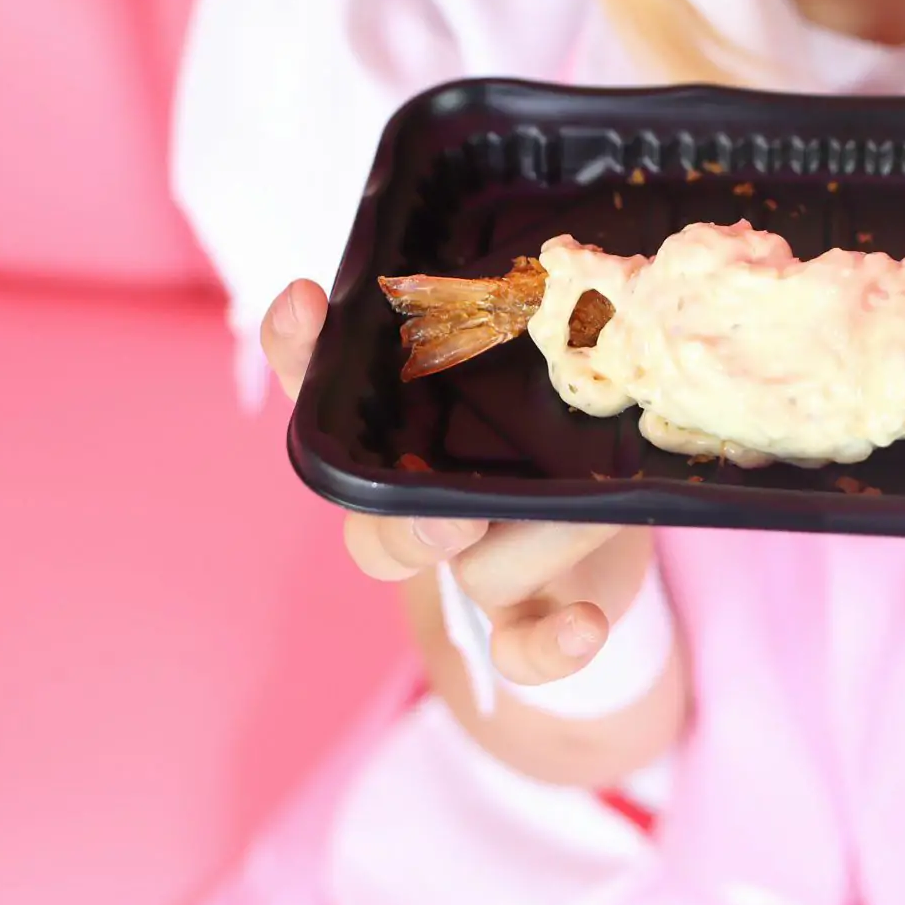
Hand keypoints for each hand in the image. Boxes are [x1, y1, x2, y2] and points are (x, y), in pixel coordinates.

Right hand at [261, 280, 651, 686]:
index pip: (323, 393)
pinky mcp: (532, 615)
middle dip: (403, 529)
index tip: (305, 300)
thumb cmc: (546, 437)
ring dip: (538, 547)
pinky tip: (585, 628)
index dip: (301, 351)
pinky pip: (520, 652)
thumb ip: (493, 316)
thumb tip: (495, 252)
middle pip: (375, 537)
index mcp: (406, 436)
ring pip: (471, 576)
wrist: (603, 537)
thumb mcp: (529, 368)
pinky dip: (548, 652)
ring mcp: (478, 567)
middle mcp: (425, 506)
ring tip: (597, 512)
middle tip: (447, 518)